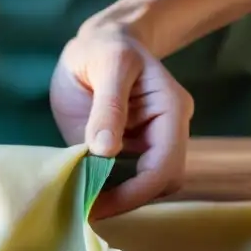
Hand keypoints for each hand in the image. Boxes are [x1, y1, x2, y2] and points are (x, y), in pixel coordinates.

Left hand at [50, 22, 192, 219]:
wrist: (100, 42)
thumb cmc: (106, 47)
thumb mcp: (108, 64)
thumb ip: (108, 105)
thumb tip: (105, 151)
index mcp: (171, 109)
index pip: (165, 165)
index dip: (135, 192)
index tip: (98, 205)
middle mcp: (167, 131)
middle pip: (161, 182)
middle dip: (127, 200)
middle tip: (85, 209)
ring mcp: (148, 143)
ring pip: (145, 186)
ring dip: (116, 199)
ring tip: (80, 202)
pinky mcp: (129, 150)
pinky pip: (124, 179)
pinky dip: (106, 190)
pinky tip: (82, 190)